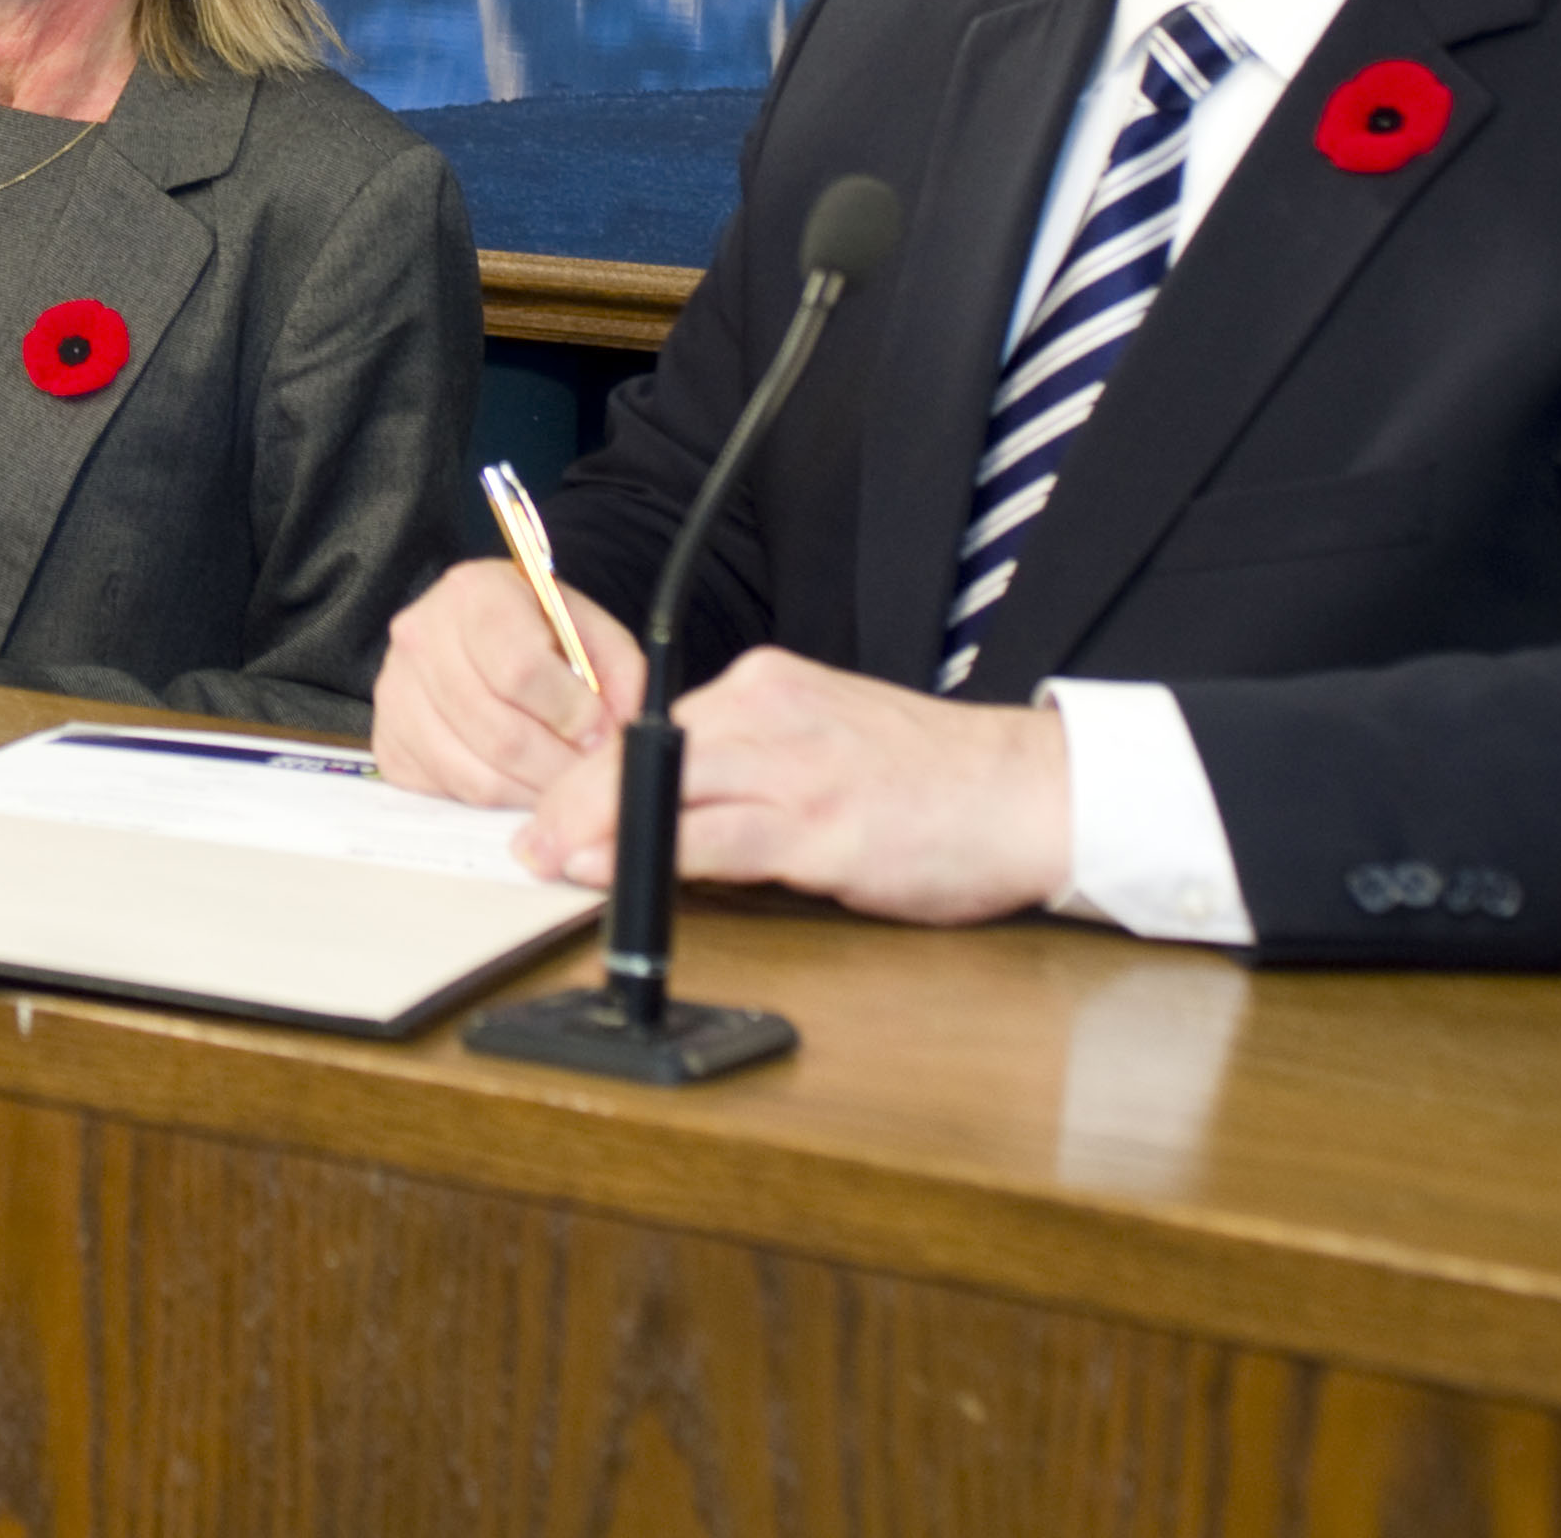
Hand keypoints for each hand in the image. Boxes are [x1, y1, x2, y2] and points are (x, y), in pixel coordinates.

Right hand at [370, 560, 643, 804]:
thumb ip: (620, 674)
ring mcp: (396, 691)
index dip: (568, 712)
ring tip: (561, 784)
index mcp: (474, 592)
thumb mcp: (591, 630)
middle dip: (557, 766)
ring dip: (531, 791)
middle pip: (497, 730)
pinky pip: (449, 791)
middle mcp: (421, 635)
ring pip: (474, 772)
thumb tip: (621, 731)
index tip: (598, 731)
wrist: (485, 628)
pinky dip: (495, 800)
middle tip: (588, 775)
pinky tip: (519, 780)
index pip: (519, 668)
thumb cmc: (539, 630)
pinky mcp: (388, 740)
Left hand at [515, 647, 1072, 926]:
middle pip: (641, 751)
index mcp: (769, 687)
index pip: (653, 726)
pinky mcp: (822, 826)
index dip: (591, 774)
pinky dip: (651, 855)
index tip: (555, 811)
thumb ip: (754, 762)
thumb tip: (674, 811)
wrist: (1030, 793)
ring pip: (663, 787)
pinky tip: (616, 873)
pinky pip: (713, 837)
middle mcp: (773, 713)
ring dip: (594, 830)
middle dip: (571, 801)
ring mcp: (797, 768)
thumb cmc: (934, 781)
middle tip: (531, 844)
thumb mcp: (826, 743)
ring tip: (552, 863)